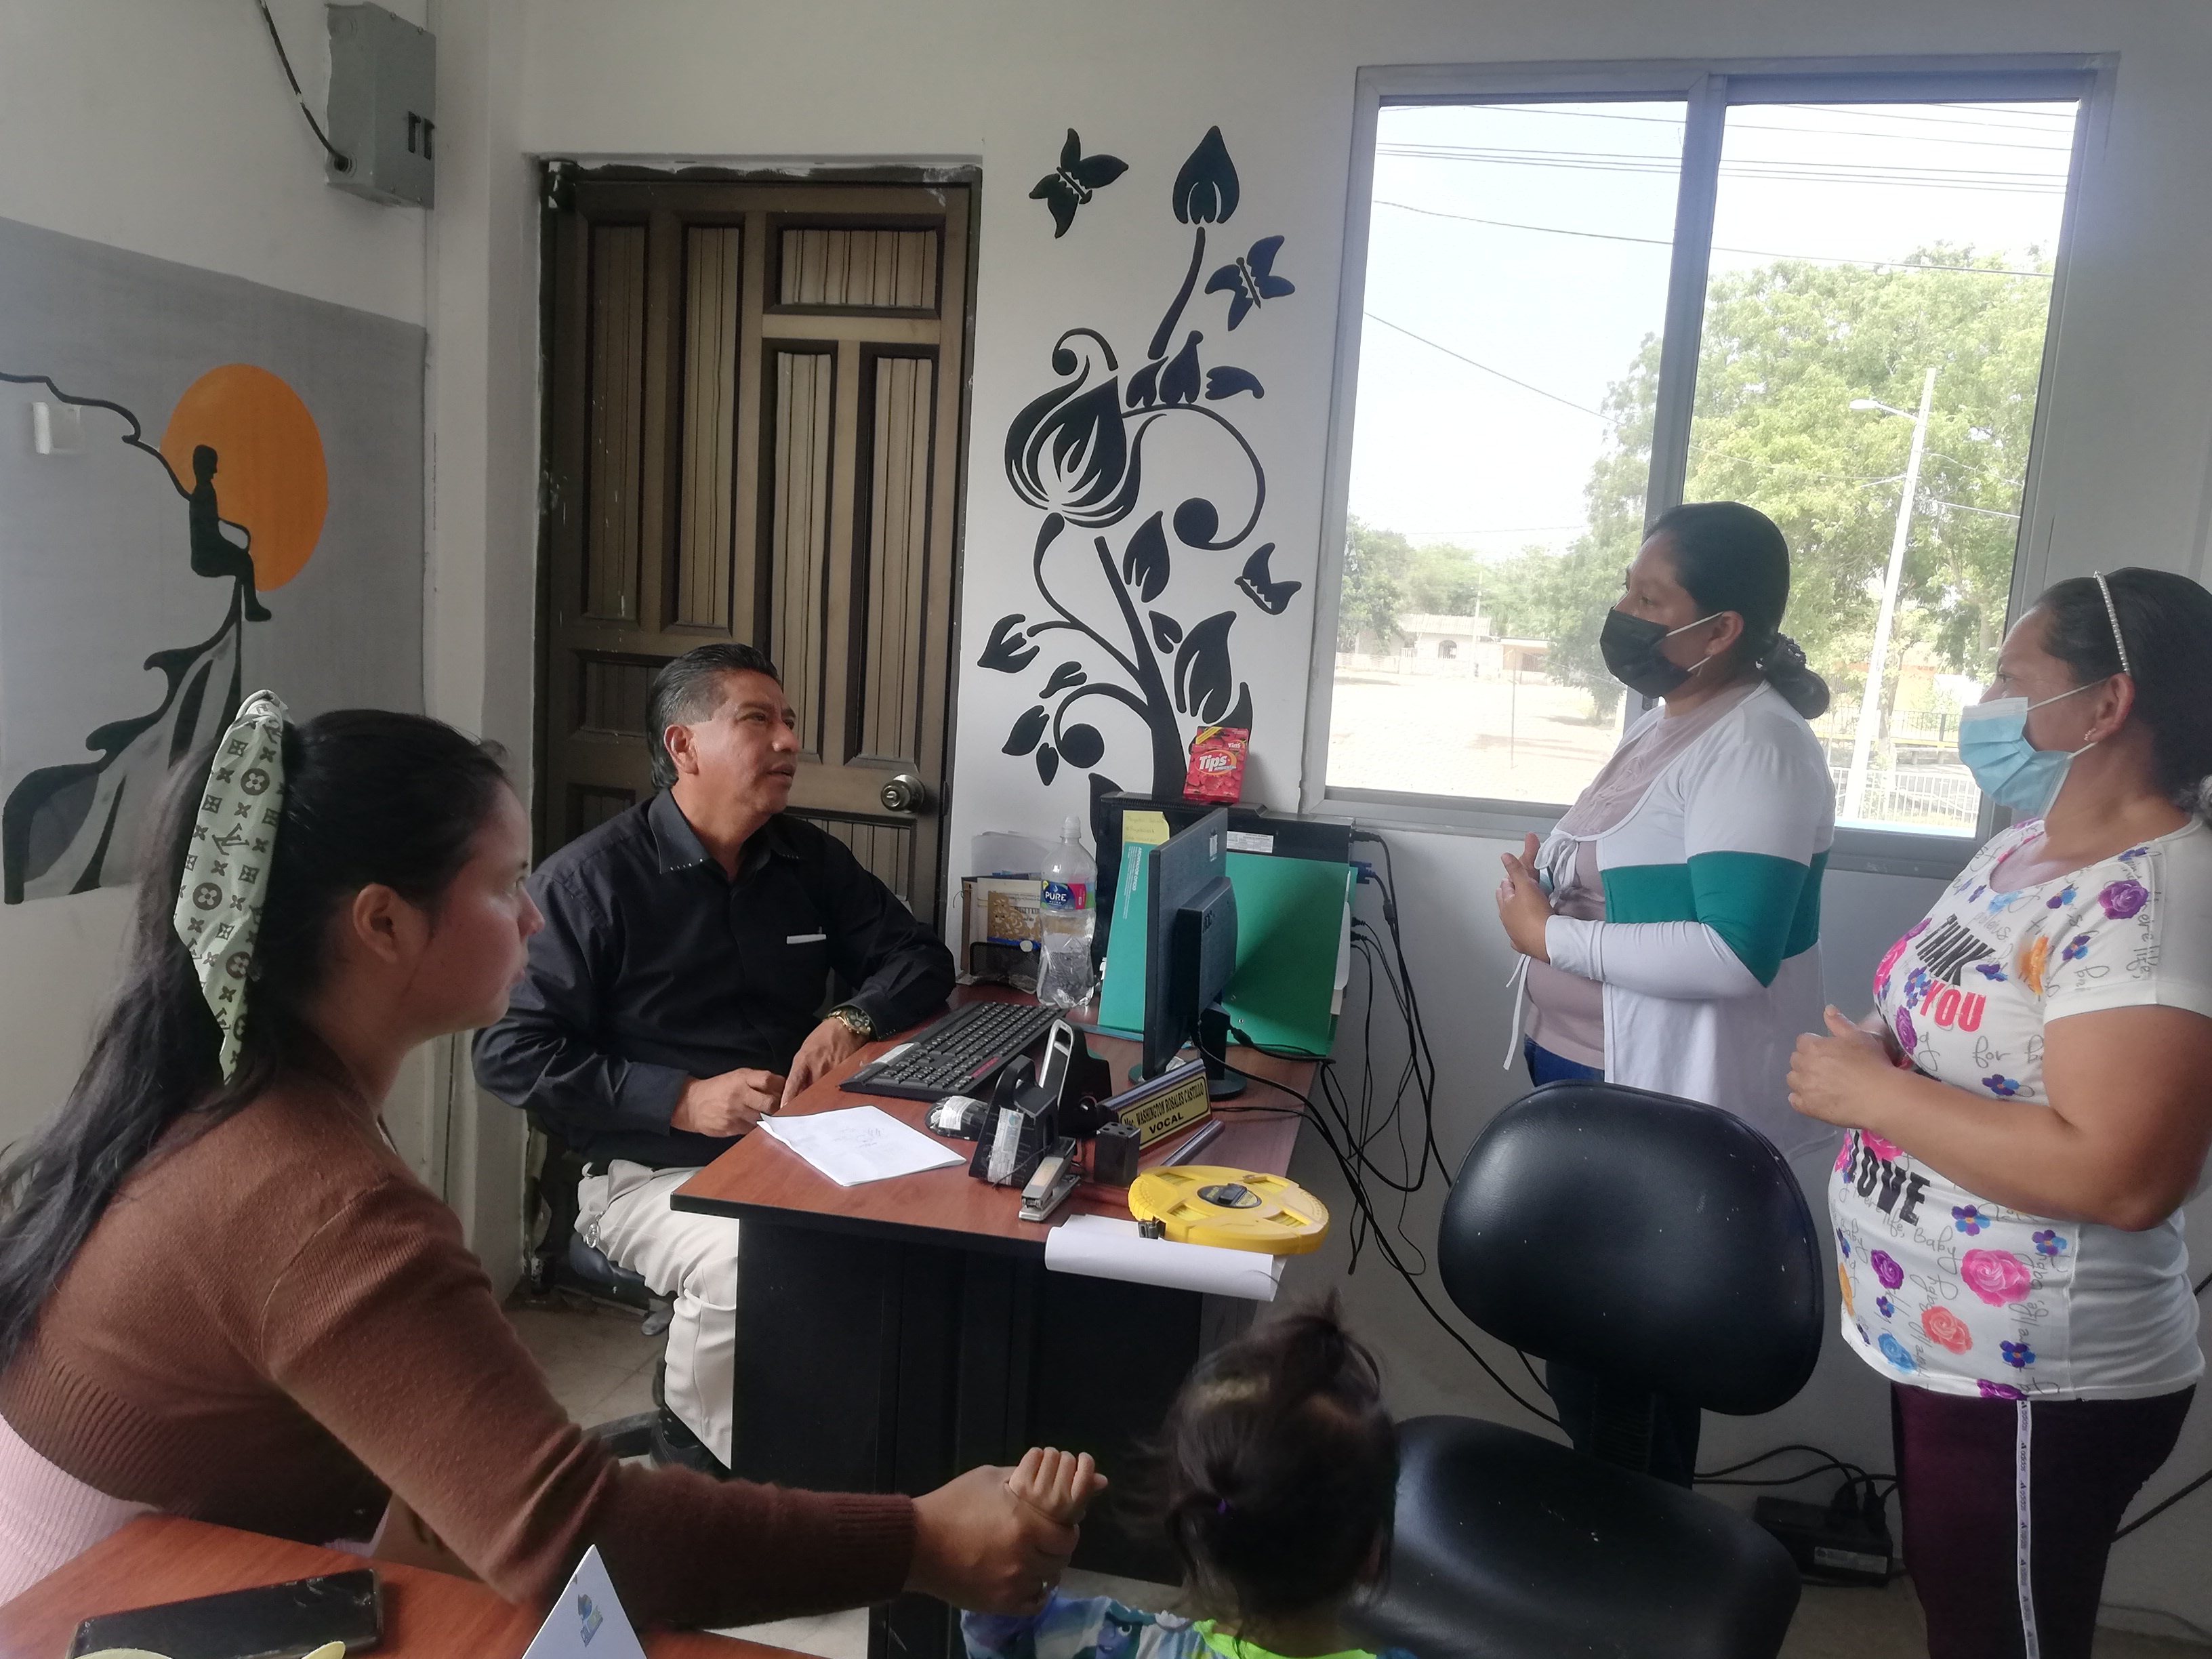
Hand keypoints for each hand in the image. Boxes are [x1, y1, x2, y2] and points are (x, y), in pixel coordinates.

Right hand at [670, 1067, 785, 1136]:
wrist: (691, 1104)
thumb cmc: (718, 1089)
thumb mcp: (736, 1076)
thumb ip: (757, 1080)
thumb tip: (783, 1085)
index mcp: (742, 1079)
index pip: (769, 1080)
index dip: (781, 1086)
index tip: (785, 1091)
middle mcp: (739, 1095)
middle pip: (770, 1102)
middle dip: (778, 1106)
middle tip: (781, 1108)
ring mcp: (735, 1113)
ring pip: (763, 1119)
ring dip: (769, 1119)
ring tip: (769, 1117)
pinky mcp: (731, 1128)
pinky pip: (752, 1129)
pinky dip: (756, 1127)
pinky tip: (754, 1123)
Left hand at [782, 1016, 866, 1107]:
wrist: (848, 1026)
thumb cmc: (824, 1036)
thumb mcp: (805, 1050)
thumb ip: (800, 1070)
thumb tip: (795, 1089)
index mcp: (804, 1060)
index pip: (793, 1085)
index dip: (788, 1100)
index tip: (783, 1112)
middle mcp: (818, 1067)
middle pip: (808, 1094)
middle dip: (804, 1105)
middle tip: (801, 1114)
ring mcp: (833, 1072)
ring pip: (824, 1094)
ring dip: (820, 1102)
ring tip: (819, 1108)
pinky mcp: (846, 1075)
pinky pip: (838, 1090)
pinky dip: (835, 1095)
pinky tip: (835, 1098)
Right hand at [908, 1462, 1077, 1613]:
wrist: (917, 1543)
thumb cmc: (954, 1505)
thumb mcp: (991, 1479)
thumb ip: (1029, 1476)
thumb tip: (1065, 1478)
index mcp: (1025, 1524)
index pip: (1067, 1534)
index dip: (1065, 1527)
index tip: (1054, 1522)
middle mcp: (1024, 1557)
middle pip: (1061, 1558)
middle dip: (1056, 1547)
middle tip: (1043, 1538)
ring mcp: (1012, 1584)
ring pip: (1047, 1580)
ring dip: (1043, 1567)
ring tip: (1030, 1556)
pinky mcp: (999, 1603)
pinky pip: (1033, 1603)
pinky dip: (1034, 1591)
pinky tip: (1025, 1578)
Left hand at [1006, 1445, 1106, 1525]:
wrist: (1019, 1521)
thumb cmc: (1051, 1511)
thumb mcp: (1073, 1505)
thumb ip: (1088, 1490)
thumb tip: (1103, 1479)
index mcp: (1073, 1506)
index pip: (1085, 1471)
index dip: (1085, 1461)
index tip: (1082, 1460)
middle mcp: (1057, 1498)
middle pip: (1068, 1458)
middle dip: (1064, 1461)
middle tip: (1059, 1472)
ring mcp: (1037, 1490)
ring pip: (1051, 1453)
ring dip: (1049, 1458)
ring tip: (1046, 1471)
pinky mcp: (1021, 1481)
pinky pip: (1034, 1453)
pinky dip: (1035, 1457)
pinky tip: (1034, 1468)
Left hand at [1495, 832, 1552, 961]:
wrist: (1546, 940)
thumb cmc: (1535, 912)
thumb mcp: (1526, 886)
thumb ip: (1516, 870)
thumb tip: (1504, 856)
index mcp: (1505, 903)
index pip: (1505, 886)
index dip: (1511, 879)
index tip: (1517, 876)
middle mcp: (1506, 919)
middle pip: (1505, 903)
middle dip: (1510, 895)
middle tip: (1519, 890)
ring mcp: (1513, 933)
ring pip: (1511, 919)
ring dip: (1515, 913)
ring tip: (1524, 909)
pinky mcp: (1524, 945)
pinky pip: (1520, 937)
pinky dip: (1522, 932)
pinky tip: (1526, 932)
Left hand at [1787, 1006, 1900, 1127]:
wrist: (1880, 1096)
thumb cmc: (1871, 1063)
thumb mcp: (1859, 1036)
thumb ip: (1840, 1023)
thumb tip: (1827, 1009)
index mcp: (1814, 1047)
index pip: (1802, 1040)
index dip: (1814, 1044)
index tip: (1827, 1051)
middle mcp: (1804, 1066)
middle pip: (1795, 1059)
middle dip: (1806, 1060)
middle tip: (1825, 1067)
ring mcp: (1804, 1088)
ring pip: (1792, 1079)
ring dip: (1802, 1078)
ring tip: (1819, 1083)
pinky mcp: (1808, 1107)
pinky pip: (1794, 1101)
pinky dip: (1800, 1099)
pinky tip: (1813, 1099)